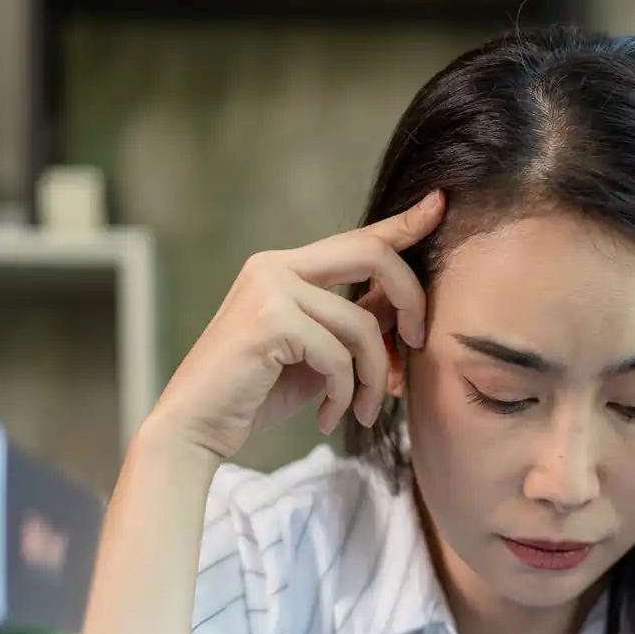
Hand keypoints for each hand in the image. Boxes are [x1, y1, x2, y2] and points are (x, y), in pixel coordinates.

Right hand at [148, 192, 445, 461]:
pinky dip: (344, 396)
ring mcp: (269, 290)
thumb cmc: (257, 393)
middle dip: (412, 301)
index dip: (404, 223)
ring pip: (363, 325)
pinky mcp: (270, 322)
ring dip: (374, 379)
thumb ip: (354, 323)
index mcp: (285, 268)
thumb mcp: (318, 355)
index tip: (440, 206)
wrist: (194, 427)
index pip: (358, 238)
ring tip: (364, 412)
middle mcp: (274, 267)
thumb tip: (403, 305)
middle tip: (419, 346)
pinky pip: (339, 357)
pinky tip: (326, 418)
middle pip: (374, 256)